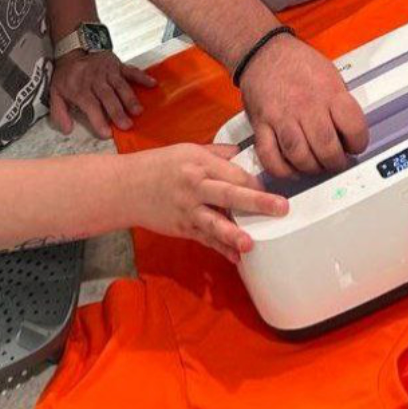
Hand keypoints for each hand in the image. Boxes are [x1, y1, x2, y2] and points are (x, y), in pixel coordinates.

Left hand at [47, 49, 155, 137]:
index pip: (90, 105)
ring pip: (120, 85)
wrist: (75, 51)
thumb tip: (67, 130)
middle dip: (117, 111)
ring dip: (130, 98)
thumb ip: (58, 113)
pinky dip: (142, 77)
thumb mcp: (55, 93)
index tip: (106, 133)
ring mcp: (108, 71)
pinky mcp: (118, 65)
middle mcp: (95, 80)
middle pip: (107, 96)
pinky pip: (131, 70)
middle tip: (126, 125)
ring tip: (138, 111)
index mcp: (80, 88)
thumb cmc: (67, 77)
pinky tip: (152, 84)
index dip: (98, 119)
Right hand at [127, 142, 287, 262]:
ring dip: (233, 234)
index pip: (233, 172)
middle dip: (256, 201)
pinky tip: (236, 258)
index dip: (255, 181)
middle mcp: (195, 186)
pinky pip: (205, 240)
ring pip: (214, 223)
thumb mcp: (188, 150)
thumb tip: (242, 155)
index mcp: (199, 164)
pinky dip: (220, 249)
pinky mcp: (182, 228)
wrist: (127, 187)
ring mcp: (188, 210)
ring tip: (250, 243)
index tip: (273, 188)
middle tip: (281, 207)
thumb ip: (217, 153)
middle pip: (229, 193)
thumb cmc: (160, 165)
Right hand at [239, 33, 367, 176]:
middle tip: (335, 161)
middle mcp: (306, 105)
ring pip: (300, 155)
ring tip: (315, 165)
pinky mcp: (261, 125)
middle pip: (326, 147)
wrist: (263, 51)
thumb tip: (350, 130)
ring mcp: (282, 116)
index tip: (355, 146)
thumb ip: (340, 102)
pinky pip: (270, 156)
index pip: (354, 127)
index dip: (359, 143)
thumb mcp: (330, 73)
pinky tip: (291, 168)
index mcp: (328, 92)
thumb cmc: (298, 63)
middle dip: (335, 162)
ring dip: (311, 168)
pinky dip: (282, 170)